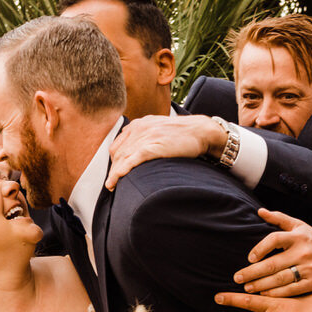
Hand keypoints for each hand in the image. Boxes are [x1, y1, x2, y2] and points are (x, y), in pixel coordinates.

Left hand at [107, 115, 224, 186]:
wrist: (201, 130)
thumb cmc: (183, 134)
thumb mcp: (159, 130)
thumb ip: (147, 137)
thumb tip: (138, 152)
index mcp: (139, 124)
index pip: (119, 144)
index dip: (114, 160)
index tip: (114, 172)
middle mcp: (139, 128)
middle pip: (118, 152)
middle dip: (113, 169)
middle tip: (111, 184)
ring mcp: (146, 136)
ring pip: (123, 157)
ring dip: (114, 173)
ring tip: (111, 187)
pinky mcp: (153, 145)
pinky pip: (132, 159)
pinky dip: (122, 170)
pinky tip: (116, 179)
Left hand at [234, 210, 311, 295]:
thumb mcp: (301, 226)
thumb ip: (279, 219)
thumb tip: (260, 211)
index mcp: (298, 236)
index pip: (275, 240)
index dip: (260, 248)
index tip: (249, 258)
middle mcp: (303, 252)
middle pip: (274, 264)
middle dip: (253, 272)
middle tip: (238, 277)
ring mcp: (309, 268)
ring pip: (280, 278)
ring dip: (261, 285)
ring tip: (248, 287)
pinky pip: (292, 289)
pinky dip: (277, 293)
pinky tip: (264, 294)